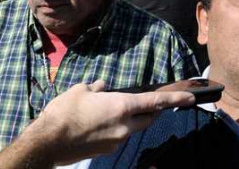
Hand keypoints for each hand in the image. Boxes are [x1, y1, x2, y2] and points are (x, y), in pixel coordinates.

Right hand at [29, 81, 194, 164]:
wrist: (47, 143)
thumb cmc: (64, 112)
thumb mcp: (81, 90)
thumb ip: (97, 87)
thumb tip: (103, 87)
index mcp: (121, 106)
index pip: (155, 102)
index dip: (175, 99)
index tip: (191, 97)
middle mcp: (124, 125)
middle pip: (148, 118)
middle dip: (153, 111)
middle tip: (151, 103)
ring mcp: (116, 140)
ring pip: (133, 128)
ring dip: (131, 119)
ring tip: (113, 110)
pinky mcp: (106, 150)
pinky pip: (119, 137)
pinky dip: (117, 128)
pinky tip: (100, 123)